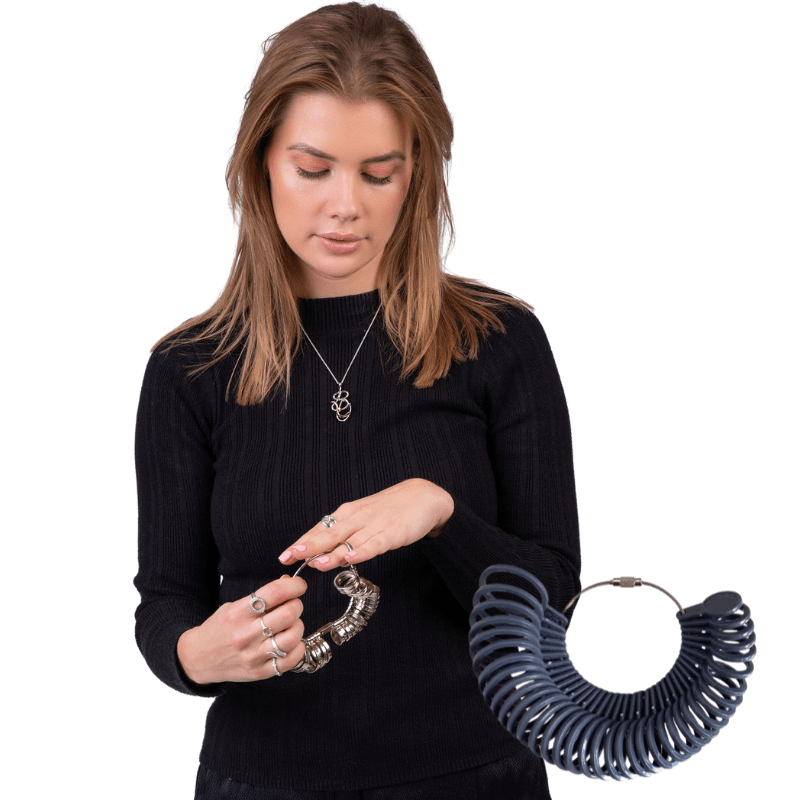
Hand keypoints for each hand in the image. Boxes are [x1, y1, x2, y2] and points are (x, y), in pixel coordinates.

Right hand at [176, 575, 307, 683]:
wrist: (198, 658)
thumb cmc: (219, 629)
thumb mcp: (233, 606)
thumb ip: (260, 596)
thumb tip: (287, 581)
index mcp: (238, 613)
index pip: (274, 593)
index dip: (293, 585)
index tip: (299, 585)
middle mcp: (246, 634)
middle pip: (287, 614)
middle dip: (297, 605)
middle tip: (294, 605)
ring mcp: (252, 655)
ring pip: (291, 638)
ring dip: (298, 626)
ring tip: (292, 624)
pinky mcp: (259, 672)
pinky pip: (289, 660)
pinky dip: (298, 648)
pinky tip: (292, 642)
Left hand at [277, 478, 454, 571]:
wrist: (422, 496)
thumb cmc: (388, 510)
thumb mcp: (361, 518)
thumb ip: (342, 535)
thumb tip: (318, 553)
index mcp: (347, 514)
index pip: (320, 529)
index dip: (302, 543)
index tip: (284, 556)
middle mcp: (357, 517)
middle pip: (329, 533)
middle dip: (308, 546)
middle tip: (290, 557)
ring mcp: (375, 524)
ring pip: (349, 540)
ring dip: (332, 552)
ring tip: (315, 563)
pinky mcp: (393, 532)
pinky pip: (376, 543)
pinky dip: (363, 551)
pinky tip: (352, 558)